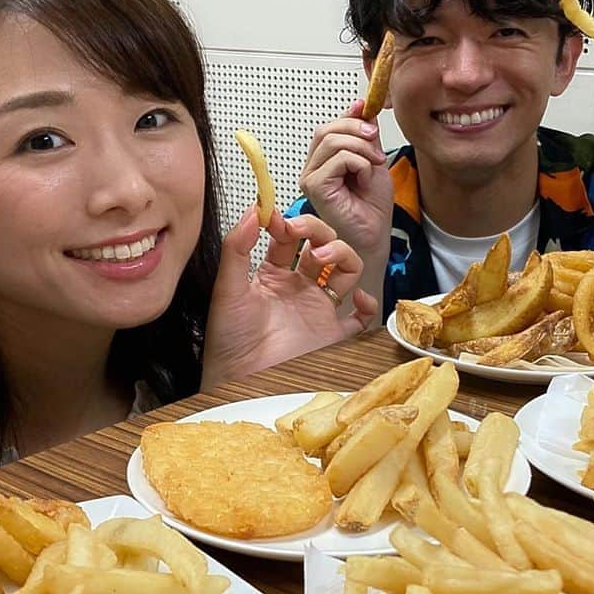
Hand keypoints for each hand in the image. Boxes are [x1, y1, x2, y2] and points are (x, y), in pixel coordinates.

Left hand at [201, 209, 377, 389]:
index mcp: (271, 276)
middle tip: (301, 231)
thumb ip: (236, 248)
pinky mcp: (332, 333)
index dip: (285, 223)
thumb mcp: (226, 289)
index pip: (287, 238)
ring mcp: (317, 309)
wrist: (241, 380)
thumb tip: (251, 212)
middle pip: (320, 246)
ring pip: (345, 270)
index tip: (276, 217)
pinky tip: (356, 297)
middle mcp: (297, 289)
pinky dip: (366, 304)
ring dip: (342, 254)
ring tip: (323, 258)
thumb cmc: (228, 342)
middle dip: (316, 231)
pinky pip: (360, 318)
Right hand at [299, 99, 392, 261]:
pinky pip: (337, 159)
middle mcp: (313, 168)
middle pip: (327, 129)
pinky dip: (359, 163)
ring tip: (373, 165)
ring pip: (331, 140)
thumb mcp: (373, 160)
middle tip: (376, 142)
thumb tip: (361, 105)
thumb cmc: (372, 208)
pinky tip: (364, 179)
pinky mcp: (314, 186)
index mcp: (324, 161)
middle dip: (357, 130)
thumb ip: (365, 136)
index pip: (331, 127)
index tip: (368, 111)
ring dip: (361, 148)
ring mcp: (310, 177)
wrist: (375, 235)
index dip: (350, 116)